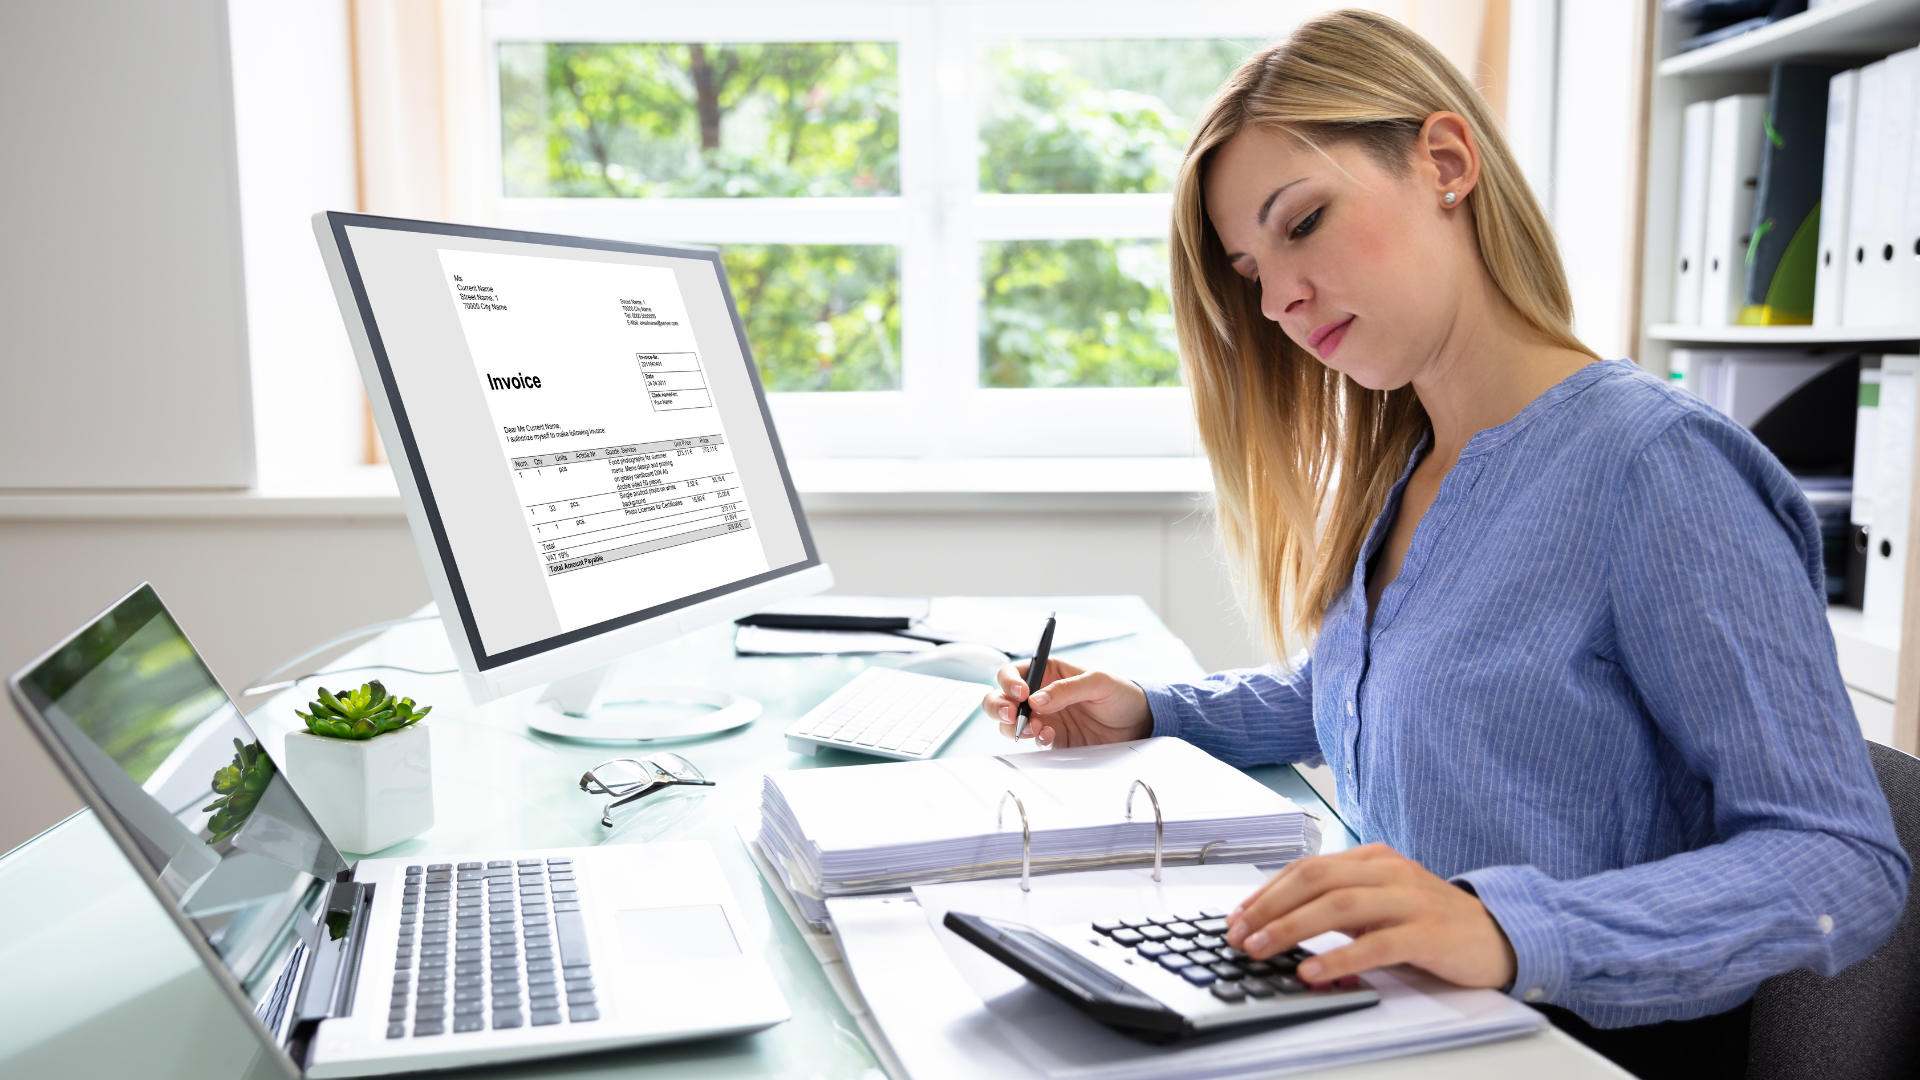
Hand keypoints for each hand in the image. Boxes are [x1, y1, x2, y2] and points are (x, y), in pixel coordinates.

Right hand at [983, 658, 1151, 747]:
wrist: (1138, 724)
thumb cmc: (1120, 693)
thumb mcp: (1098, 682)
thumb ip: (1066, 689)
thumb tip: (1037, 699)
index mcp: (1048, 672)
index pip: (1015, 673)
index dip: (1009, 682)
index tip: (1021, 693)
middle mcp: (1039, 694)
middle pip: (1002, 697)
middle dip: (999, 706)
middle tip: (1012, 715)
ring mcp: (1044, 718)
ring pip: (1010, 722)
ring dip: (1014, 726)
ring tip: (1035, 727)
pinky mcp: (1052, 739)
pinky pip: (1031, 741)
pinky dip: (1034, 740)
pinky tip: (1050, 736)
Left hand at [1224, 843, 1516, 988]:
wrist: (1499, 933)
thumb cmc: (1432, 920)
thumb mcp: (1382, 901)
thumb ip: (1340, 903)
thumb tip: (1281, 920)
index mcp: (1372, 859)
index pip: (1307, 868)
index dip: (1267, 892)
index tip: (1237, 917)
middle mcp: (1388, 871)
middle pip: (1315, 879)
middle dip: (1269, 907)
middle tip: (1239, 934)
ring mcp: (1409, 900)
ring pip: (1338, 906)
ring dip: (1291, 929)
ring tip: (1261, 950)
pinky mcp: (1427, 934)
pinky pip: (1375, 944)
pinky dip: (1339, 958)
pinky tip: (1312, 973)